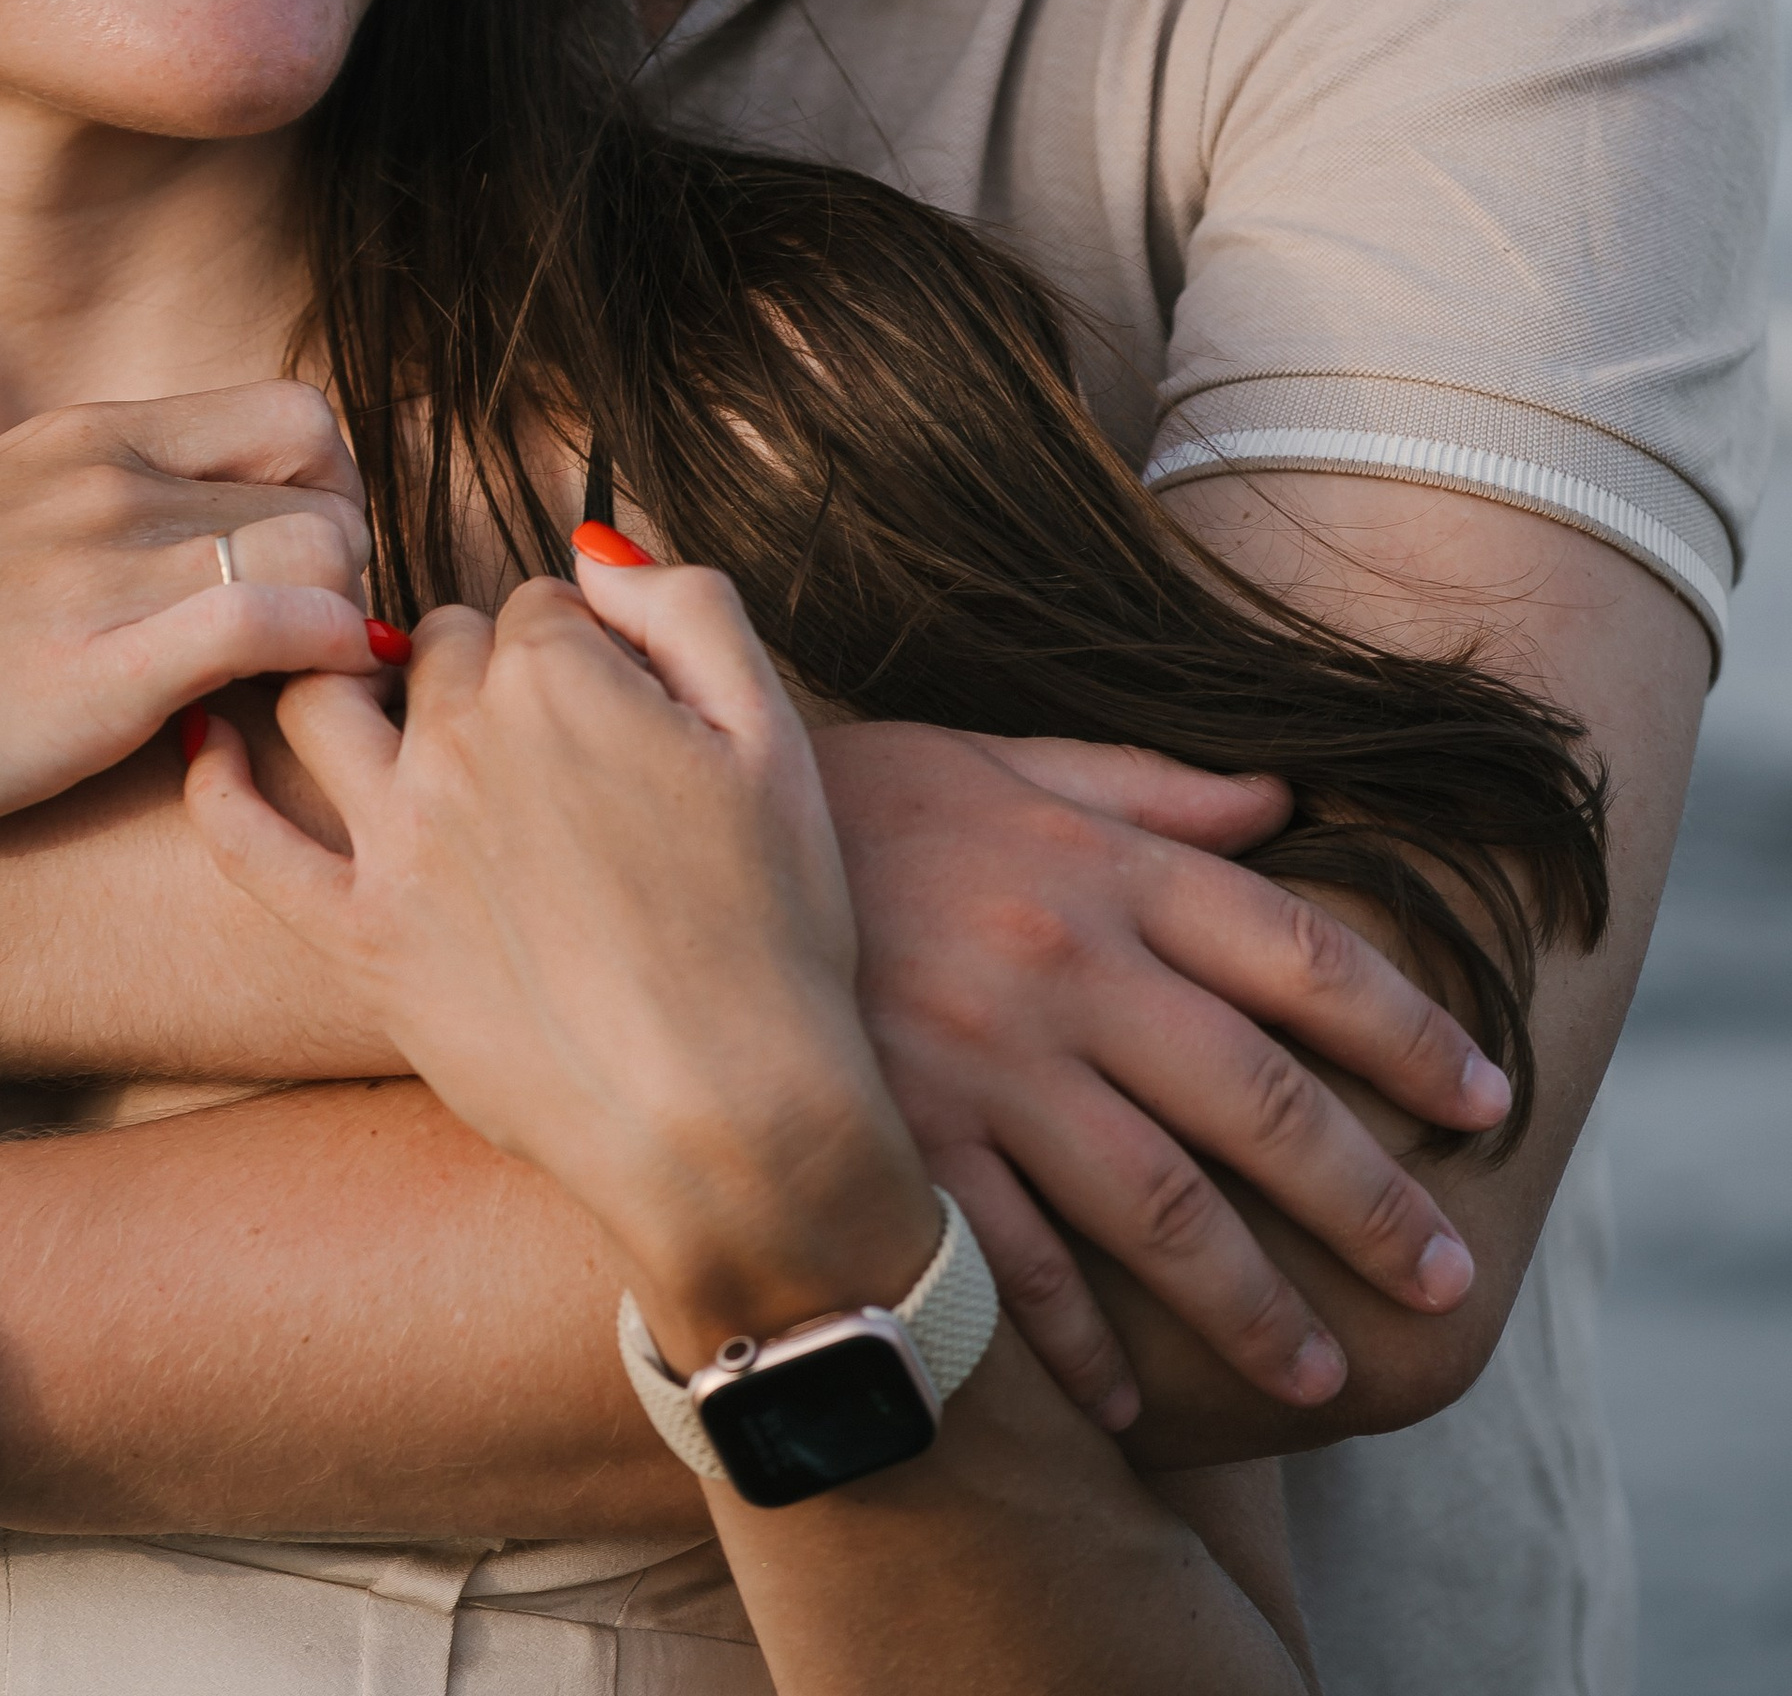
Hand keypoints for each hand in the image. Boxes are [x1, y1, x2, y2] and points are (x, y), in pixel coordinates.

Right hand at [0, 380, 386, 887]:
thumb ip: (76, 510)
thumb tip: (173, 537)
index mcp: (78, 437)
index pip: (296, 411)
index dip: (332, 494)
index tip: (304, 575)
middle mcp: (101, 479)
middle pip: (331, 473)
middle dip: (353, 556)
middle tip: (311, 640)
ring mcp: (97, 568)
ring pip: (327, 547)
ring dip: (340, 622)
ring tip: (290, 692)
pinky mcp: (94, 673)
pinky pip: (277, 626)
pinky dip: (319, 664)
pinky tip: (285, 711)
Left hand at [188, 557, 939, 1361]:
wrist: (727, 1118)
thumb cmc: (769, 930)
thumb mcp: (772, 732)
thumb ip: (686, 605)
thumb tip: (591, 547)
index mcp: (559, 677)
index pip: (536, 605)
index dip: (582, 650)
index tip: (619, 714)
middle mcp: (458, 738)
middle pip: (437, 646)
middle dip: (478, 670)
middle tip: (540, 746)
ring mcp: (395, 839)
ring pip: (325, 700)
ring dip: (348, 684)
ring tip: (379, 706)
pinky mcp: (357, 936)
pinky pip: (244, 840)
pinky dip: (216, 777)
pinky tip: (211, 737)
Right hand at [817, 719, 1511, 1427]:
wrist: (672, 826)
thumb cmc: (856, 796)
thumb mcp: (1003, 758)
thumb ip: (1148, 784)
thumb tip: (1285, 795)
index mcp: (1104, 865)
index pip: (1300, 955)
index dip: (1410, 1032)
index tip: (1487, 1100)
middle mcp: (1066, 963)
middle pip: (1260, 1100)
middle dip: (1369, 1199)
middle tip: (1443, 1278)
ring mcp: (985, 1058)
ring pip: (1162, 1204)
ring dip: (1255, 1303)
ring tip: (1324, 1372)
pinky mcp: (904, 1134)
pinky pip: (1014, 1261)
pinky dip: (1081, 1344)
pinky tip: (1134, 1402)